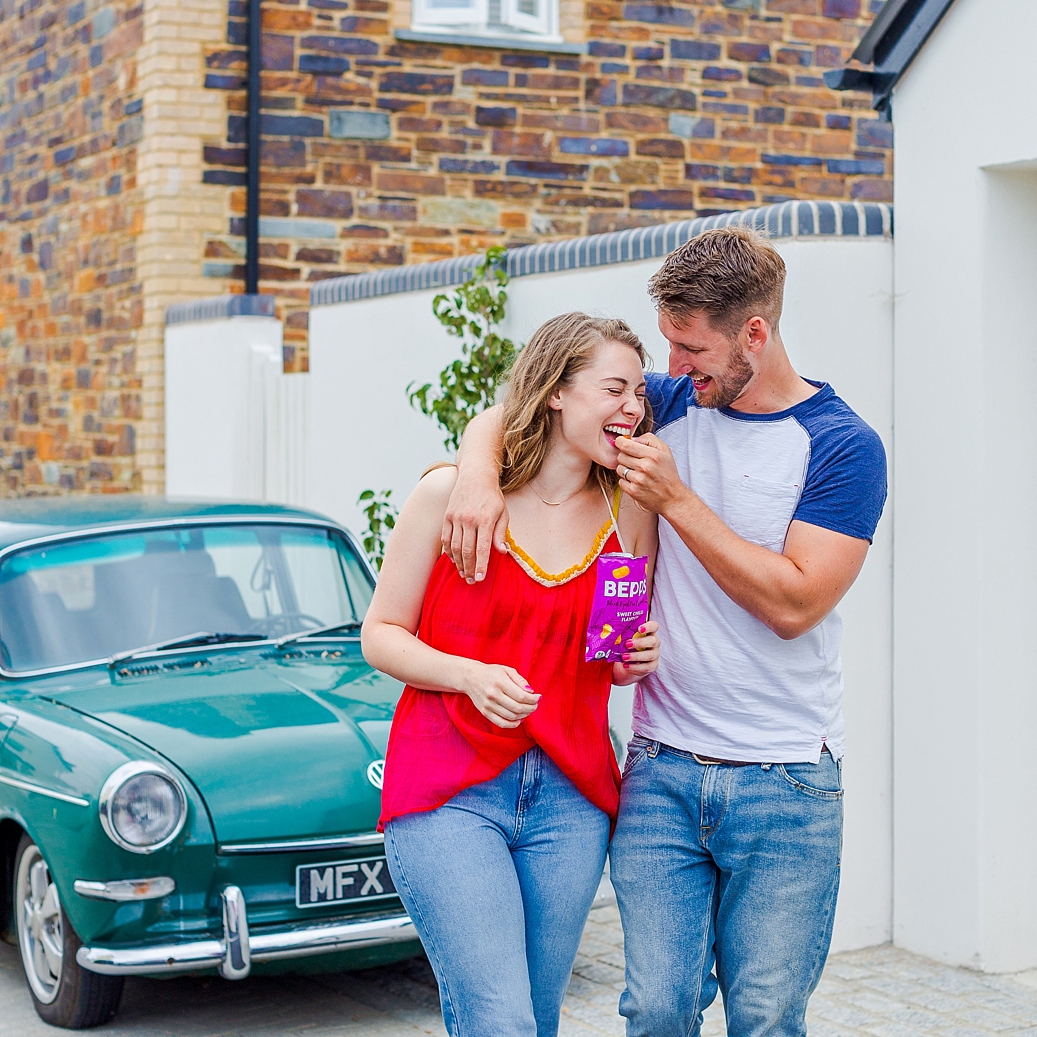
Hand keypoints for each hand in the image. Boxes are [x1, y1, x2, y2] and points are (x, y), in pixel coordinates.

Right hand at [442, 468, 509, 583]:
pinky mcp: (447, 516)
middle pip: (467, 551)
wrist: (475, 476)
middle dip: (469, 569)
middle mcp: (469, 519)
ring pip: (455, 546)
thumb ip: (501, 533)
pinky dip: (448, 551)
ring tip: (463, 574)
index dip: (481, 566)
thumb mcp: (503, 513)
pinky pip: (446, 538)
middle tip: (470, 581)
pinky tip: (454, 560)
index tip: (480, 579)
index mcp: (486, 519)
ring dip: (458, 563)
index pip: (482, 548)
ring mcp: (456, 517)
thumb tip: (502, 552)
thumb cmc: (492, 497)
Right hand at [461, 662, 540, 727]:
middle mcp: (493, 694)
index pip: (521, 696)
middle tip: (535, 705)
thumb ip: (520, 680)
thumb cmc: (491, 672)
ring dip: (524, 715)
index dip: (533, 699)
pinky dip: (513, 724)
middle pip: (517, 708)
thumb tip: (531, 692)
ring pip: (511, 716)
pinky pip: (501, 723)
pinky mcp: (484, 712)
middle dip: (531, 708)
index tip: (538, 697)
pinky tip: (519, 719)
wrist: (470, 677)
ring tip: (528, 710)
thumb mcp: (507, 670)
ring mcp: (488, 705)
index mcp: (500, 682)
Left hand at [612, 621, 659, 684]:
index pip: (654, 626)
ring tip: (624, 657)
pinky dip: (635, 667)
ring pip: (650, 655)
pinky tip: (626, 666)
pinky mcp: (653, 665)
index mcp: (649, 632)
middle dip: (639, 643)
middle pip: (653, 641)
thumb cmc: (627, 646)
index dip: (649, 626)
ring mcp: (655, 654)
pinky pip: (647, 667)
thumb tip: (609, 630)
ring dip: (636, 656)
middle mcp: (654, 642)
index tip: (639, 628)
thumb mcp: (625, 638)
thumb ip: (623, 634)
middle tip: (627, 644)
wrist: (629, 661)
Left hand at [616, 434, 687, 514]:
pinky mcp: (633, 491)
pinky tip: (636, 482)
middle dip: (625, 457)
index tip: (621, 443)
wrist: (672, 498)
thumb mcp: (665, 451)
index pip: (625, 445)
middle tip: (635, 461)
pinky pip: (620, 481)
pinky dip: (626, 481)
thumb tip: (631, 438)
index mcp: (652, 455)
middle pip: (620, 456)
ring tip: (637, 473)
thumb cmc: (668, 473)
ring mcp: (638, 480)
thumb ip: (649, 439)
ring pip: (619, 469)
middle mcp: (645, 467)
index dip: (620, 442)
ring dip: (625, 470)